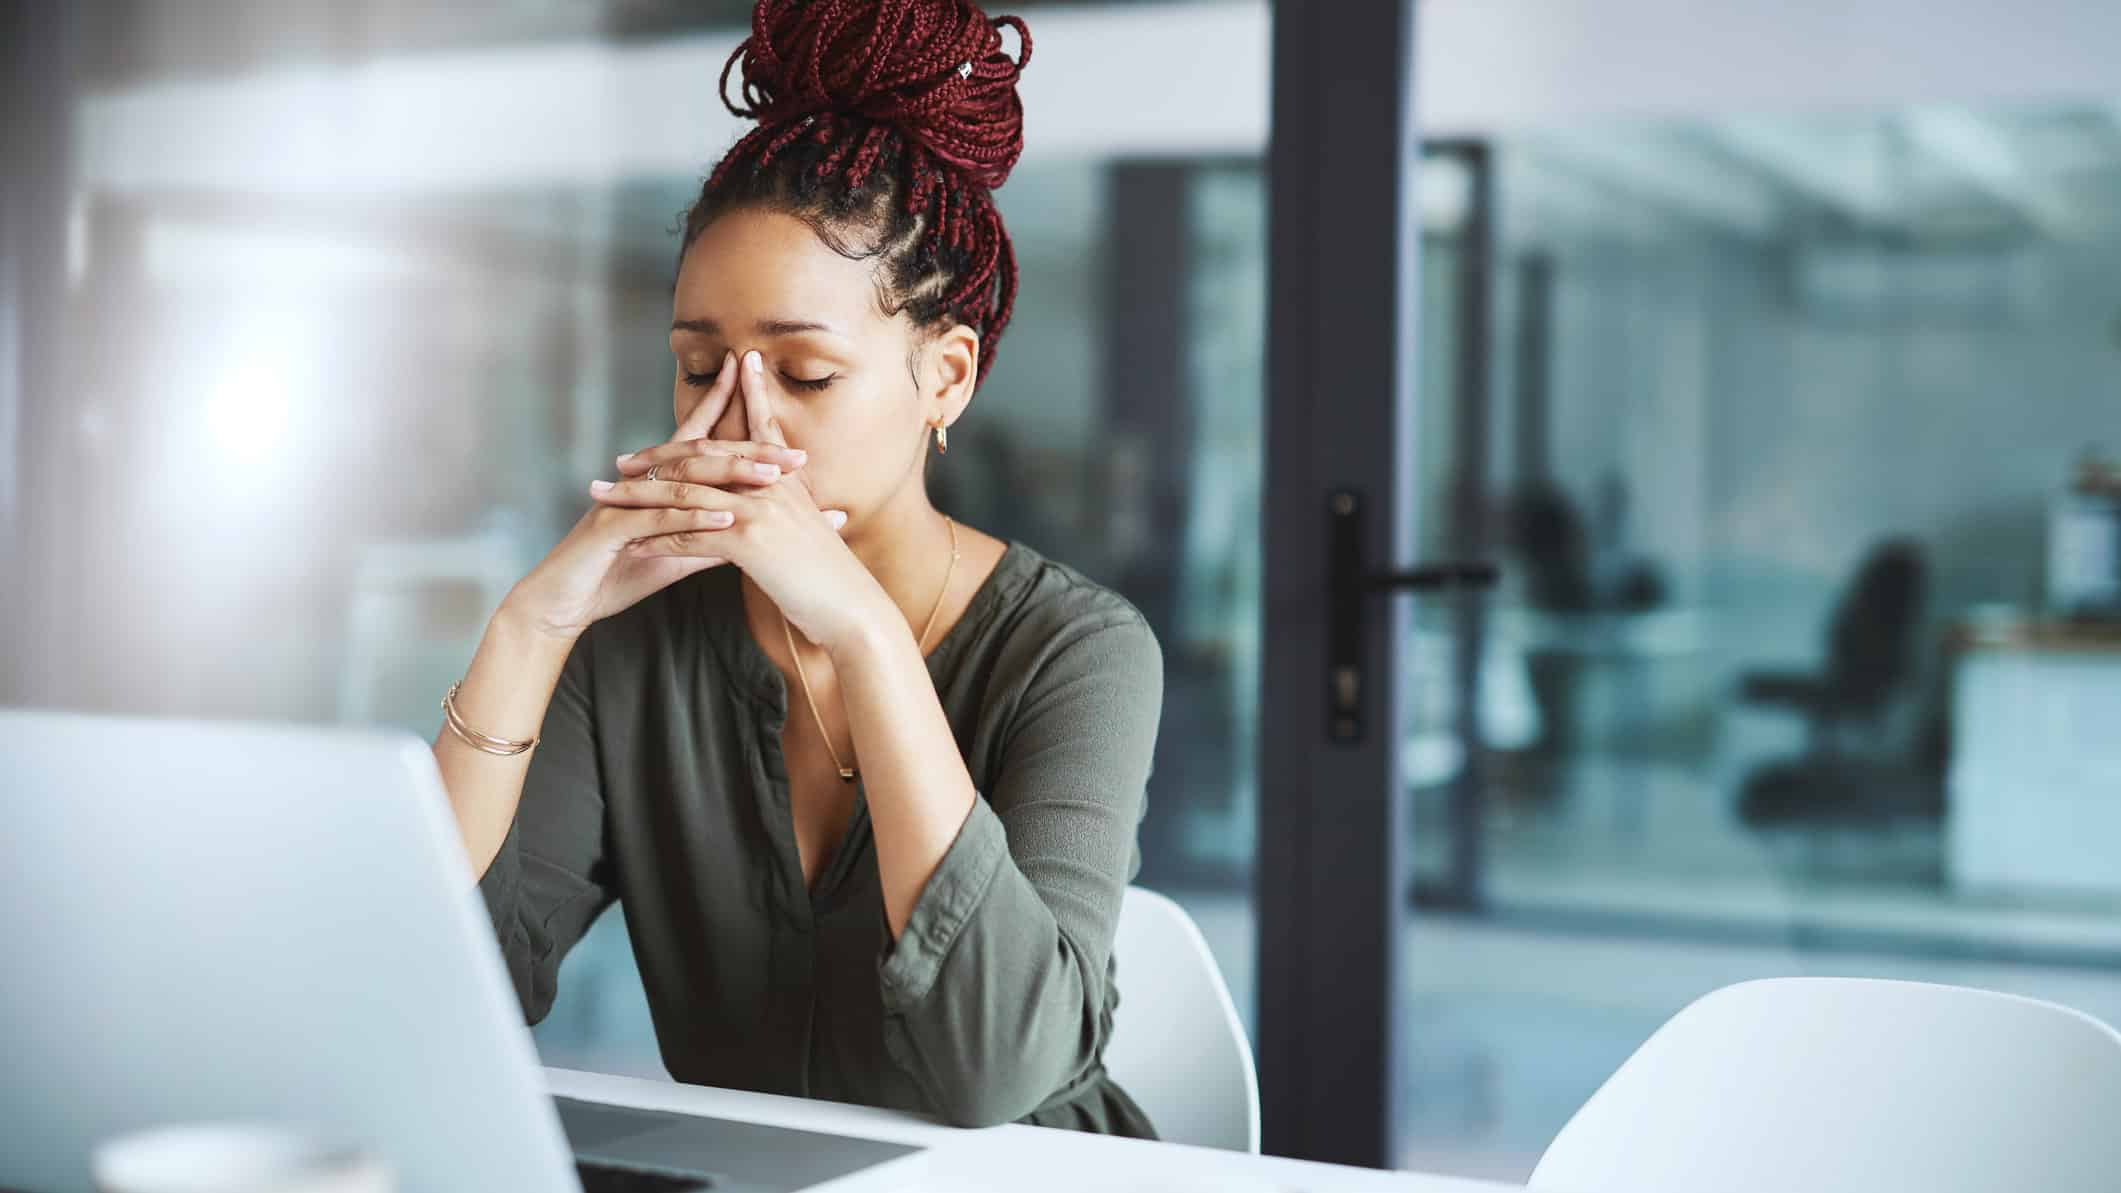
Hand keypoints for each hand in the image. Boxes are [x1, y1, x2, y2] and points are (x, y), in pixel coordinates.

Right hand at [502, 350, 841, 639]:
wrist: (563, 603)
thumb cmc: (617, 574)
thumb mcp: (676, 555)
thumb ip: (712, 539)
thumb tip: (755, 531)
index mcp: (658, 484)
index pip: (701, 442)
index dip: (733, 418)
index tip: (779, 416)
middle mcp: (642, 482)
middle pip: (703, 455)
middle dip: (750, 451)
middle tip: (796, 455)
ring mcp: (625, 501)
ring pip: (684, 480)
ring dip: (730, 478)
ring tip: (772, 480)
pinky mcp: (611, 527)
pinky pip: (658, 519)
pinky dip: (694, 518)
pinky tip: (726, 521)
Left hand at [601, 349, 890, 653]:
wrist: (853, 611)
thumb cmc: (833, 579)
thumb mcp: (813, 532)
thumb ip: (792, 510)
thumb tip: (776, 504)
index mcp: (787, 478)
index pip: (757, 426)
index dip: (740, 397)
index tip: (725, 370)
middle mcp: (771, 484)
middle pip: (702, 457)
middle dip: (656, 456)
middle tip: (620, 459)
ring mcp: (760, 509)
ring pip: (684, 494)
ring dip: (637, 496)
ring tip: (605, 498)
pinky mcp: (749, 540)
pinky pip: (689, 534)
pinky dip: (656, 539)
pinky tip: (630, 544)